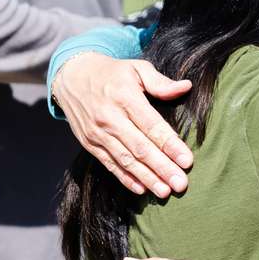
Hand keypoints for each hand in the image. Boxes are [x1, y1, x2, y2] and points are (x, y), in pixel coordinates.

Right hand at [53, 54, 193, 197]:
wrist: (72, 76)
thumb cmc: (112, 73)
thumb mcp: (136, 68)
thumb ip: (160, 82)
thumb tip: (186, 87)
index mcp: (125, 97)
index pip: (152, 125)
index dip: (170, 145)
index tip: (187, 161)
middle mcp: (110, 118)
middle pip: (140, 148)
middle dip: (162, 168)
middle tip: (181, 184)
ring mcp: (98, 133)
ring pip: (126, 160)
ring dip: (146, 178)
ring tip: (165, 191)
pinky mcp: (90, 143)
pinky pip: (109, 164)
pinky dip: (125, 178)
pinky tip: (141, 189)